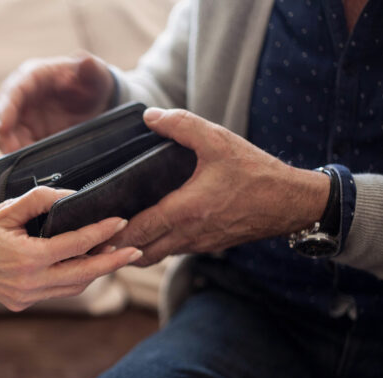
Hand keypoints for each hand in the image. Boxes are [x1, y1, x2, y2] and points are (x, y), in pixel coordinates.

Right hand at [0, 53, 113, 152]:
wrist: (94, 103)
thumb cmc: (92, 83)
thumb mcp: (96, 76)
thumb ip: (91, 70)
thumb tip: (85, 61)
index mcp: (34, 75)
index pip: (14, 90)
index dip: (6, 109)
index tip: (4, 127)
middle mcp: (21, 95)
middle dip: (2, 132)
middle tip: (10, 150)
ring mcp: (21, 115)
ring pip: (3, 131)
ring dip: (8, 146)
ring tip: (19, 162)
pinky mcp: (25, 133)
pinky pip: (14, 144)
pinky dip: (17, 155)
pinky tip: (27, 165)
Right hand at [0, 186, 141, 310]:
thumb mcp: (5, 209)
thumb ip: (40, 200)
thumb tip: (72, 195)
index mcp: (27, 259)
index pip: (77, 245)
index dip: (102, 232)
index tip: (121, 222)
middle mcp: (30, 283)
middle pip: (84, 276)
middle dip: (113, 263)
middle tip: (136, 250)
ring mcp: (26, 297)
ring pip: (73, 288)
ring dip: (95, 273)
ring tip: (113, 255)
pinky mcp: (21, 302)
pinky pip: (57, 291)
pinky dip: (74, 278)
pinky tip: (83, 264)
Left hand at [108, 108, 329, 266]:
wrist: (291, 203)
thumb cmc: (256, 173)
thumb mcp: (218, 141)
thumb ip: (183, 126)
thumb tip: (150, 117)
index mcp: (185, 211)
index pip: (137, 230)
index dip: (111, 232)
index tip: (90, 229)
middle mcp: (188, 234)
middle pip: (139, 252)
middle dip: (114, 248)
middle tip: (91, 238)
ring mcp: (197, 244)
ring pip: (155, 255)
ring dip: (133, 249)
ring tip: (112, 235)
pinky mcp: (206, 245)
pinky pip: (171, 251)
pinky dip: (154, 246)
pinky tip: (148, 230)